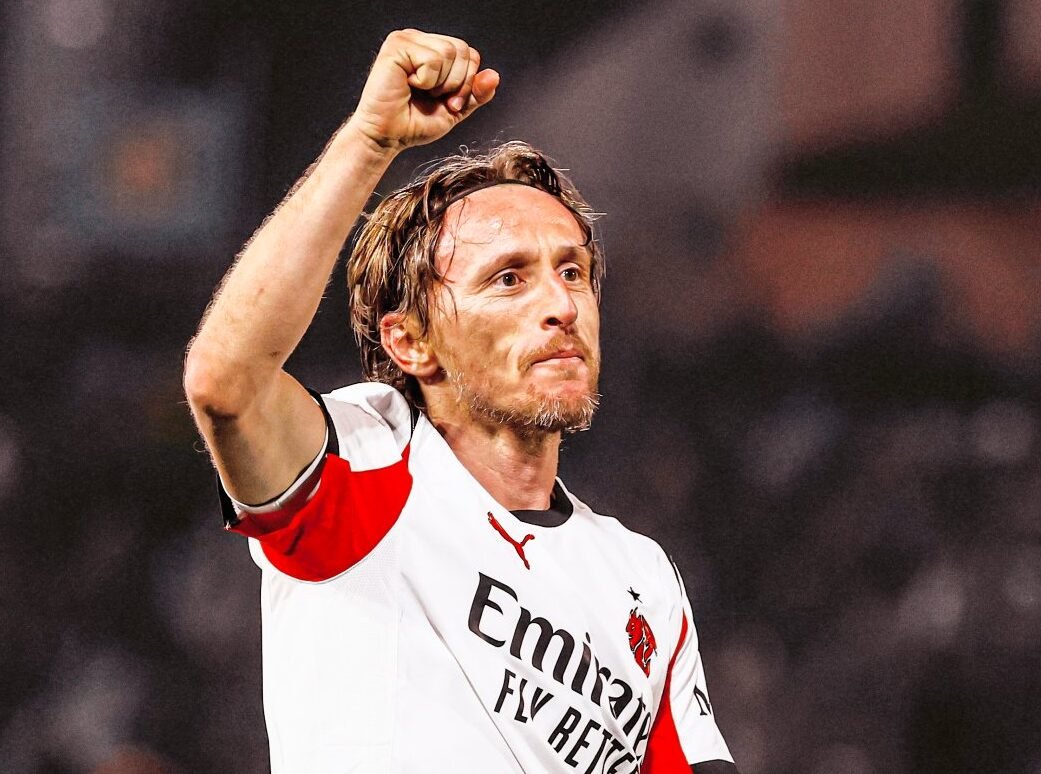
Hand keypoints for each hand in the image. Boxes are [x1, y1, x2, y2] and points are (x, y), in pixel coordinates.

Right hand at [347, 29, 499, 152]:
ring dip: (440, 82)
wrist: (387, 137)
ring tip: (420, 92)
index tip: (449, 104)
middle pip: (463, 50)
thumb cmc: (414, 123)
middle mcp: (419, 40)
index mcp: (432, 50)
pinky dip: (426, 80)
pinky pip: (432, 59)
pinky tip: (408, 85)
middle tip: (435, 99)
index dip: (467, 82)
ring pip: (449, 52)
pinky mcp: (396, 46)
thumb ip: (475, 93)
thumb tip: (494, 76)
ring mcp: (407, 40)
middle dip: (457, 83)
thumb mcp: (455, 109)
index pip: (469, 53)